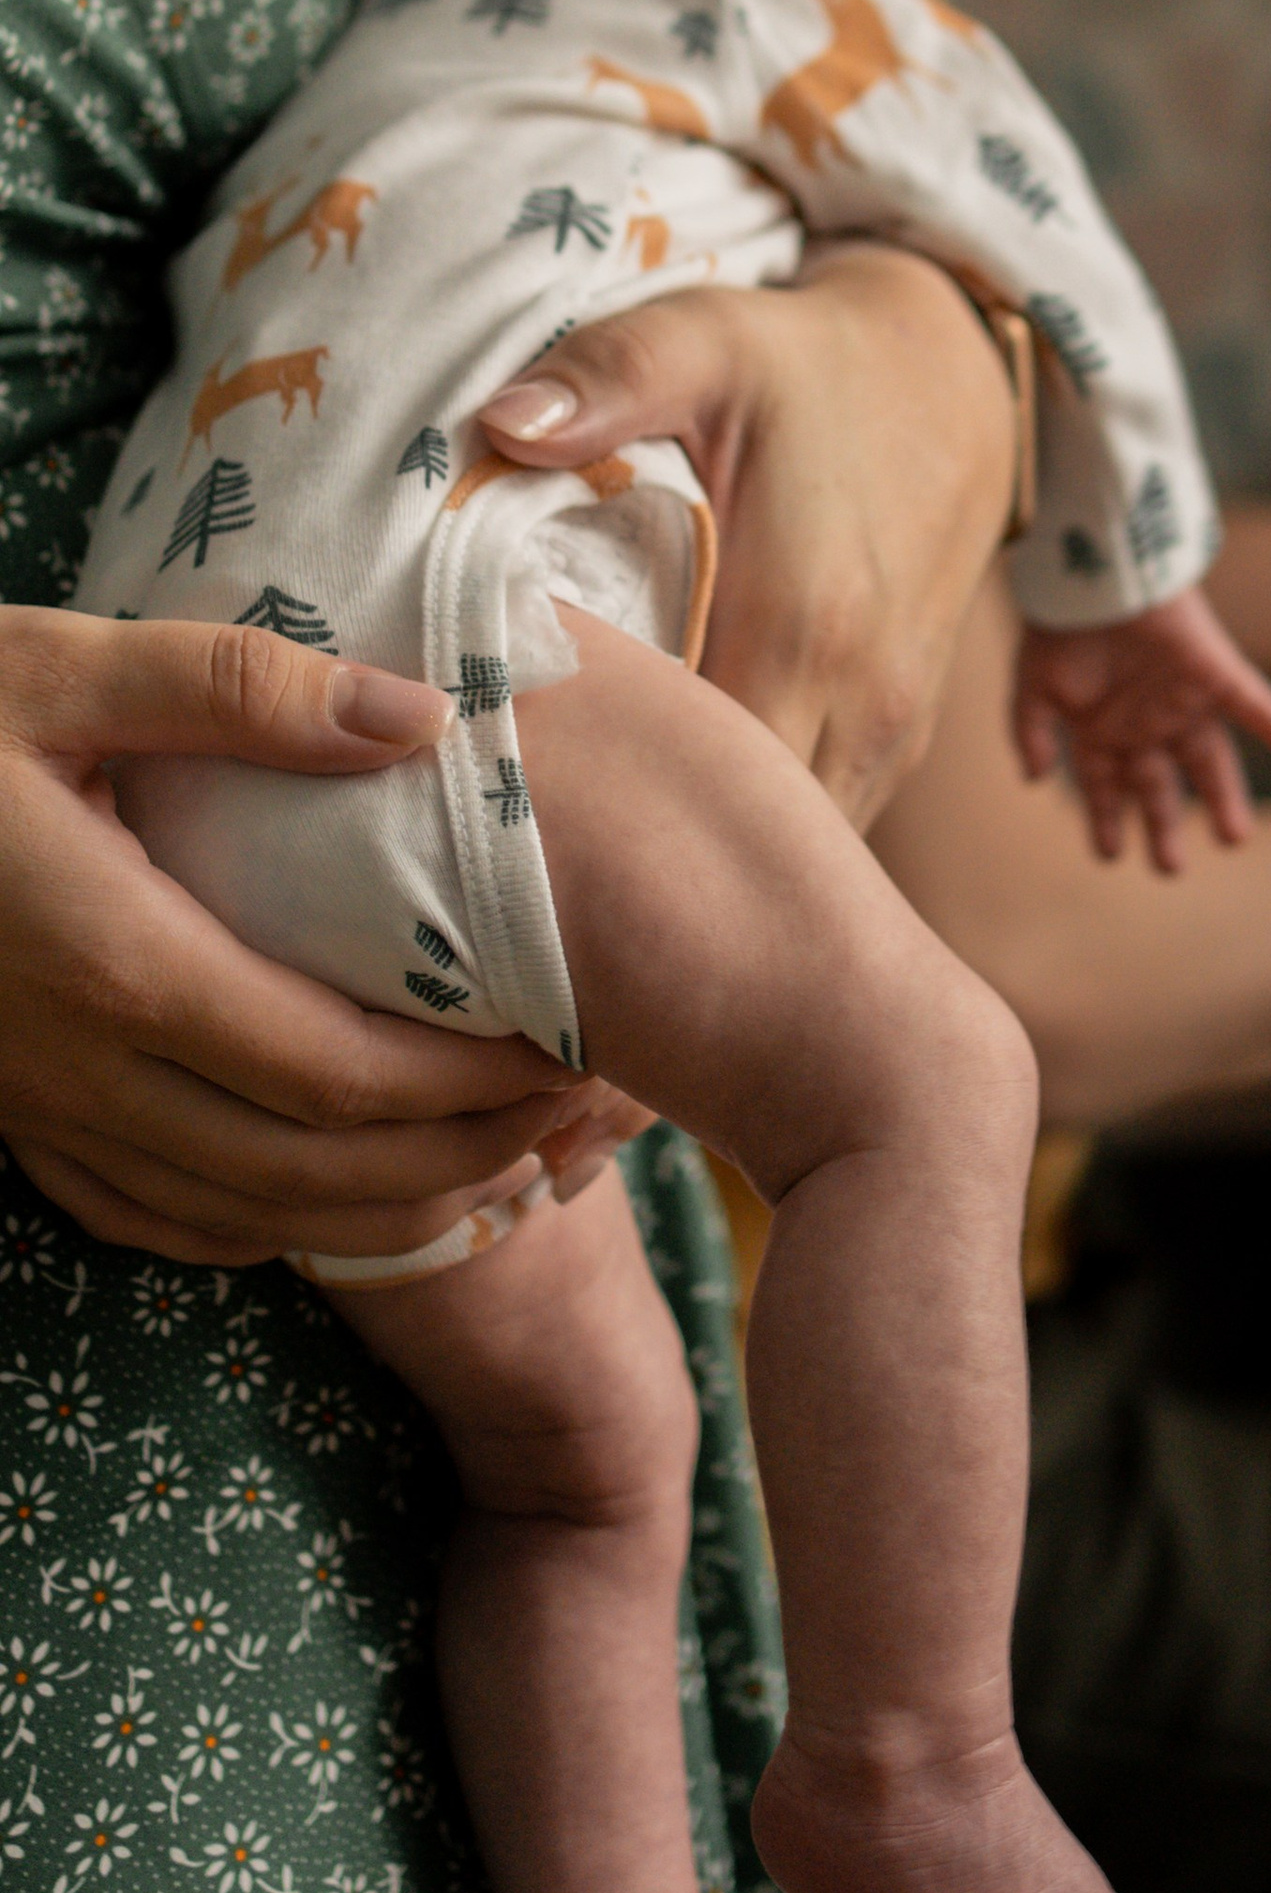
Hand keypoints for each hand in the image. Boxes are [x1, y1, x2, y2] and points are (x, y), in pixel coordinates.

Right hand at [0, 609, 578, 1266]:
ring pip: (252, 1218)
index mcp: (116, 963)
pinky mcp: (13, 1124)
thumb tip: (422, 716)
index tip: (582, 1051)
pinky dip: (280, 1226)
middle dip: (474, 1161)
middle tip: (590, 1124)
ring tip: (519, 1166)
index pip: (341, 1075)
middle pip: (319, 1174)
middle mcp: (82, 1069)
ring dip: (398, 1211)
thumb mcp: (61, 666)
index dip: (476, 1087)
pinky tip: (351, 1190)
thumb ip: (241, 689)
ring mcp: (41, 1112)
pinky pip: (164, 1220)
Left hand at [479, 242, 1018, 827]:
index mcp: (805, 627)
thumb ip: (608, 376)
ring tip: (583, 832)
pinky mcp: (900, 741)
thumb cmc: (809, 364)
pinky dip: (745, 832)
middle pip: (736, 849)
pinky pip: (817, 825)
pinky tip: (664, 807)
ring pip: (784, 852)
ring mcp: (892, 735)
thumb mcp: (708, 339)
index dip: (590, 807)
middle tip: (516, 833)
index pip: (688, 786)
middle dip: (632, 854)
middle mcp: (862, 704)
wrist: (953, 382)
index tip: (495, 793)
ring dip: (694, 850)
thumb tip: (500, 423)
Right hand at [1013, 590, 1270, 875]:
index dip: (1107, 821)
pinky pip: (1256, 704)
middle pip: (1161, 786)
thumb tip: (1033, 780)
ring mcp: (1181, 700)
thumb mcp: (1032, 685)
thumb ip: (1030, 733)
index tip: (1110, 856)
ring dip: (1224, 800)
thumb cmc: (1058, 622)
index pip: (1108, 788)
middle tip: (1171, 868)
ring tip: (1234, 839)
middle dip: (1164, 828)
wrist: (1090, 567)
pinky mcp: (1214, 671)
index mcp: (1104, 729)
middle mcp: (1146, 722)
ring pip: (1211, 762)